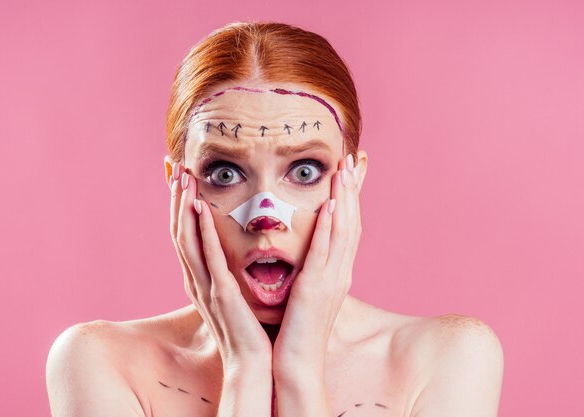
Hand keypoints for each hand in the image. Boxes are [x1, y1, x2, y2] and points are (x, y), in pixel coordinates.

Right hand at [168, 161, 271, 367]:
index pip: (183, 233)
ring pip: (186, 239)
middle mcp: (196, 279)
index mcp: (199, 278)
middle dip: (175, 198)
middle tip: (175, 166)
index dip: (178, 204)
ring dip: (183, 207)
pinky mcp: (222, 294)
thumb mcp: (231, 292)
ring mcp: (206, 287)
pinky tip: (201, 209)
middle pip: (178, 230)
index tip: (178, 176)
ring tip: (184, 178)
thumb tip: (229, 249)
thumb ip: (224, 271)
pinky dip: (202, 232)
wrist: (253, 363)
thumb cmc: (246, 328)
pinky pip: (209, 258)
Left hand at [272, 154, 361, 379]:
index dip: (352, 197)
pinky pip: (326, 252)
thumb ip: (309, 270)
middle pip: (351, 222)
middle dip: (353, 189)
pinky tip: (331, 205)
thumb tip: (304, 252)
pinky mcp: (316, 288)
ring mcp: (332, 279)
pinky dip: (331, 227)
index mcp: (336, 272)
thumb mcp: (306, 293)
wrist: (297, 362)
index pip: (348, 226)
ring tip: (345, 170)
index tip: (352, 171)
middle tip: (354, 158)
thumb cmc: (298, 329)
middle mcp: (340, 272)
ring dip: (345, 199)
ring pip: (343, 231)